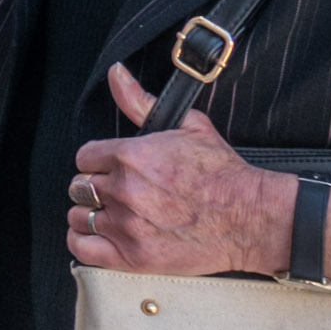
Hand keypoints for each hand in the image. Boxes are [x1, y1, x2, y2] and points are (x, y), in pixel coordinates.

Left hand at [66, 65, 292, 276]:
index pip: (85, 157)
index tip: (113, 170)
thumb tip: (115, 73)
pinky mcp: (133, 256)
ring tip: (116, 215)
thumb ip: (140, 100)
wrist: (251, 218)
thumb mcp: (187, 125)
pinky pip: (82, 248)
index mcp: (130, 156)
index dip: (98, 163)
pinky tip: (100, 236)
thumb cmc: (222, 172)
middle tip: (119, 193)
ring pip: (79, 216)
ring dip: (93, 215)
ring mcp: (126, 225)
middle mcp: (123, 190)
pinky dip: (85, 242)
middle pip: (80, 187)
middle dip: (97, 188)